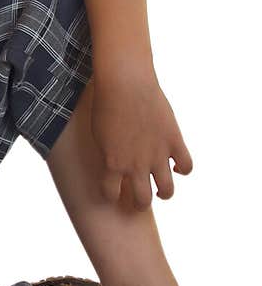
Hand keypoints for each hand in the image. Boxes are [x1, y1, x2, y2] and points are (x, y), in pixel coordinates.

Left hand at [89, 70, 193, 207]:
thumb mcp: (99, 133)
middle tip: (140, 198)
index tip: (113, 192)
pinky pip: (186, 166)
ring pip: (167, 191)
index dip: (112, 195)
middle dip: (140, 203)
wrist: (125, 82)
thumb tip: (114, 164)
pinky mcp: (174, 141)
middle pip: (142, 199)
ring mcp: (157, 155)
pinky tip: (176, 166)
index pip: (110, 194)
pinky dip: (183, 170)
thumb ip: (108, 152)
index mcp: (112, 163)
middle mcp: (136, 165)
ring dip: (164, 193)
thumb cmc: (105, 101)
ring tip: (161, 191)